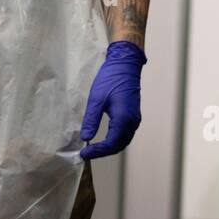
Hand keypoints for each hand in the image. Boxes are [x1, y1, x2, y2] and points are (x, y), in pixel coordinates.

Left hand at [79, 40, 145, 158]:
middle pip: (118, 146)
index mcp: (124, 119)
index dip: (97, 152)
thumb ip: (91, 120)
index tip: (83, 153)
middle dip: (103, 152)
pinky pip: (125, 134)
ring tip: (94, 148)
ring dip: (109, 147)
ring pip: (123, 141)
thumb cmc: (111, 79)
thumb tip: (85, 138)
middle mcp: (132, 122)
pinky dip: (115, 140)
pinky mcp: (134, 115)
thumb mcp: (97, 99)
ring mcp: (135, 119)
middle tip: (87, 153)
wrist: (125, 64)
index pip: (111, 144)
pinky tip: (104, 138)